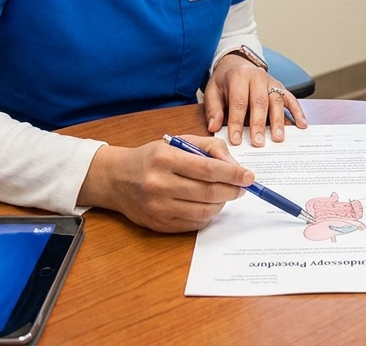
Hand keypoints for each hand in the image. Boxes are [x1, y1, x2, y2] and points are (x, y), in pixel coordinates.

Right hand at [77, 136, 252, 232]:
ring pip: (204, 211)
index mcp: (164, 158)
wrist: (116, 179)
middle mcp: (159, 184)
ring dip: (222, 204)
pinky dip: (207, 215)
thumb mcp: (177, 142)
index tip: (249, 176)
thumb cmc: (151, 157)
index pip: (207, 169)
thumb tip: (235, 165)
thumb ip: (208, 147)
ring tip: (225, 194)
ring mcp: (158, 207)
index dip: (233, 174)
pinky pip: (194, 224)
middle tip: (242, 187)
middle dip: (232, 191)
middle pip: (208, 192)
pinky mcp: (159, 224)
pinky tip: (208, 205)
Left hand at [203, 53, 307, 146]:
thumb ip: (214, 109)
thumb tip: (214, 127)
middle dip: (259, 124)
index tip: (235, 140)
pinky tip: (302, 125)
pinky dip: (298, 112)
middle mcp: (258, 77)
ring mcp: (272, 81)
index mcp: (239, 76)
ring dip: (278, 121)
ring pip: (277, 101)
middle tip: (258, 143)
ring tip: (278, 139)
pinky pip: (291, 99)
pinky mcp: (281, 87)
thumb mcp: (212, 91)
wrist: (236, 64)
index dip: (237, 122)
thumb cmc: (224, 81)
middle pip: (260, 102)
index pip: (239, 102)